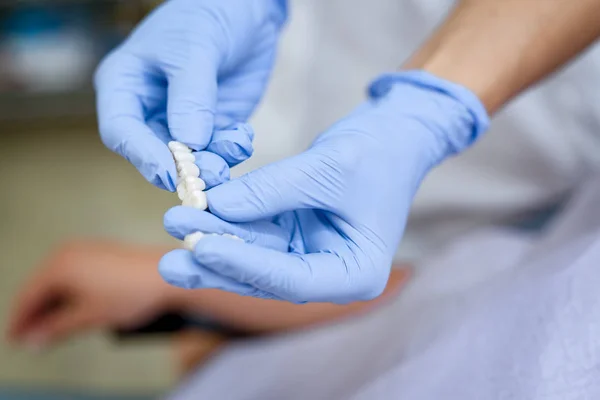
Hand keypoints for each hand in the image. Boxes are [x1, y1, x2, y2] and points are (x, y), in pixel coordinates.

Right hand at [7, 240, 179, 348]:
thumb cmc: (133, 292)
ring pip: (58, 280)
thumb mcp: (89, 317)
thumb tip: (35, 339)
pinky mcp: (101, 251)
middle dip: (36, 312)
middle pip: (41, 286)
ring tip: (52, 326)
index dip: (21, 321)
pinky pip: (74, 273)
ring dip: (53, 302)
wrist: (169, 275)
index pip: (28, 296)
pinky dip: (69, 291)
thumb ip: (56, 329)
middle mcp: (69, 251)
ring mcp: (86, 248)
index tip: (16, 339)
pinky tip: (73, 307)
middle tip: (32, 337)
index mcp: (60, 265)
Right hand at [94, 0, 286, 189]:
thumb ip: (191, 96)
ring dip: (213, 162)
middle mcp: (148, 109)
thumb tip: (189, 144)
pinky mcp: (211, 126)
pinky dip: (232, 149)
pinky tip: (243, 136)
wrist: (247, 9)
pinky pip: (218, 150)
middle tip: (212, 173)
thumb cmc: (208, 14)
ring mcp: (181, 121)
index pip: (121, 131)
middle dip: (184, 167)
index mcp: (125, 84)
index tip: (169, 174)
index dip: (142, 156)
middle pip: (155, 154)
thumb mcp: (196, 48)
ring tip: (235, 148)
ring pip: (190, 158)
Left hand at [158, 71, 488, 302]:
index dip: (247, 266)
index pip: (293, 280)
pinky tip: (194, 205)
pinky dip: (225, 217)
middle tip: (171, 258)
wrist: (394, 132)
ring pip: (251, 253)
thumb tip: (218, 205)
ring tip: (174, 222)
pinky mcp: (290, 231)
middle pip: (264, 274)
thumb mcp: (330, 168)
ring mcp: (307, 252)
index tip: (203, 247)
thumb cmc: (379, 152)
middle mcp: (328, 271)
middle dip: (217, 261)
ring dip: (212, 237)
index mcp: (355, 272)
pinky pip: (251, 229)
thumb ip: (273, 190)